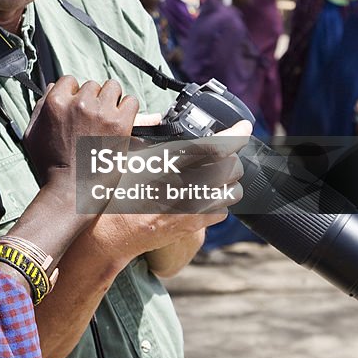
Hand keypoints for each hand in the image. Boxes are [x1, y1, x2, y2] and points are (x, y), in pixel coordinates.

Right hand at [24, 75, 137, 197]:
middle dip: (93, 99)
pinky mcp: (120, 123)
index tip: (77, 108)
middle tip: (93, 119)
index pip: (69, 81)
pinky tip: (122, 123)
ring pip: (113, 88)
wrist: (71, 191)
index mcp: (55, 102)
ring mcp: (100, 112)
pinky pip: (132, 101)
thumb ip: (39, 108)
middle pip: (92, 85)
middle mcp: (78, 103)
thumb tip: (51, 88)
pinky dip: (130, 111)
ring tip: (108, 119)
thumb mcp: (32, 135)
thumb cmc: (50, 167)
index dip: (73, 94)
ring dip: (112, 101)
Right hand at [84, 120, 250, 263]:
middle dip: (229, 157)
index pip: (215, 147)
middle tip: (220, 153)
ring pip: (233, 191)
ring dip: (228, 180)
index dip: (235, 134)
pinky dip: (220, 202)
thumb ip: (151, 140)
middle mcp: (186, 187)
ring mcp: (194, 209)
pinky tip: (206, 196)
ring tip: (214, 175)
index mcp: (170, 165)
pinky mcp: (195, 225)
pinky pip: (223, 211)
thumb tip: (163, 124)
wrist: (113, 233)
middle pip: (231, 168)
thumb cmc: (117, 193)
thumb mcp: (130, 157)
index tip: (243, 126)